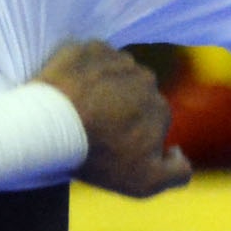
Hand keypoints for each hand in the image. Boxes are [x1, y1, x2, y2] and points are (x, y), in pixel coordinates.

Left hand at [35, 40, 191, 197]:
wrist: (51, 127)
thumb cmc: (97, 156)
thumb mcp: (145, 182)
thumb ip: (178, 172)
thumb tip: (179, 152)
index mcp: (161, 108)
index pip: (152, 119)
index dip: (133, 133)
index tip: (111, 144)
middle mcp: (145, 79)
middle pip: (135, 93)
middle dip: (120, 107)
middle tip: (93, 126)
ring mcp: (116, 61)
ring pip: (114, 73)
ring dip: (102, 87)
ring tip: (79, 109)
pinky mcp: (88, 49)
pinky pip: (91, 58)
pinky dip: (83, 71)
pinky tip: (69, 90)